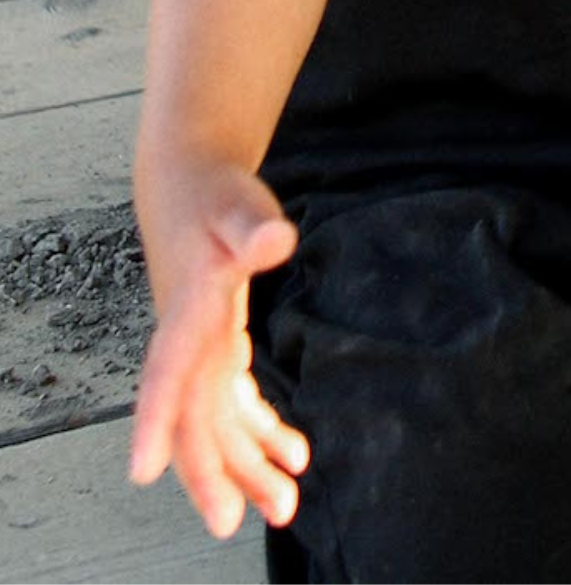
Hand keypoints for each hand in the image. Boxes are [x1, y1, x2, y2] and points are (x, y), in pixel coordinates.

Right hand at [129, 166, 307, 537]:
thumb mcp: (236, 203)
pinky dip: (259, 431)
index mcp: (186, 313)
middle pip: (193, 418)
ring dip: (246, 464)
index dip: (154, 421)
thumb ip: (253, 225)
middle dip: (213, 472)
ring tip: (285, 504)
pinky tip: (291, 454)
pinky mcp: (216, 348)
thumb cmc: (213, 195)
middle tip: (238, 521)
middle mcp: (187, 343)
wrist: (189, 185)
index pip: (166, 373)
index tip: (142, 472)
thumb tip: (276, 240)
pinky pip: (232, 405)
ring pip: (216, 423)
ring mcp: (199, 351)